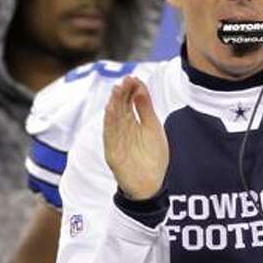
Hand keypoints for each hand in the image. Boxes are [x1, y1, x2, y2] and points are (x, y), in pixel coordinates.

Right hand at [103, 77, 167, 199]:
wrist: (150, 184)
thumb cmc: (152, 157)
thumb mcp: (153, 129)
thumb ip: (146, 110)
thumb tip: (140, 88)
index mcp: (133, 123)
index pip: (130, 102)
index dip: (131, 90)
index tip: (134, 78)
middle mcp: (123, 129)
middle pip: (121, 108)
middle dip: (123, 94)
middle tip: (126, 80)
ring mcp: (117, 140)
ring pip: (113, 119)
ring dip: (114, 104)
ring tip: (117, 90)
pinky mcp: (113, 151)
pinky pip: (110, 134)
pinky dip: (110, 122)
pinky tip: (111, 110)